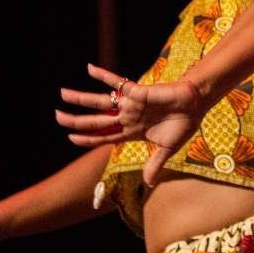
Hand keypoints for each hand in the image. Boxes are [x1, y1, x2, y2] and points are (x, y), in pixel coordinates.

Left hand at [55, 64, 207, 185]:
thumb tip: (148, 184)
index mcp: (132, 132)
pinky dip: (104, 75)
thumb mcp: (168, 149)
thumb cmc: (183, 125)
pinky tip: (89, 68)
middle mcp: (127, 117)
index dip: (87, 138)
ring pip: (101, 102)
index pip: (104, 136)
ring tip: (62, 94)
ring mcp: (131, 104)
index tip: (70, 138)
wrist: (196, 106)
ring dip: (81, 98)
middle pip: (96, 120)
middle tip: (57, 116)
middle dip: (75, 120)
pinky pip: (118, 82)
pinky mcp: (138, 92)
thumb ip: (155, 164)